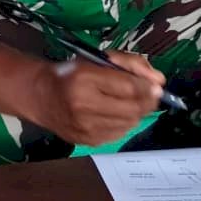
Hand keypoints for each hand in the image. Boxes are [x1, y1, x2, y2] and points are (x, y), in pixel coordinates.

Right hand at [31, 51, 164, 146]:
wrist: (41, 97)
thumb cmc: (70, 74)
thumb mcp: (96, 59)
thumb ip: (129, 64)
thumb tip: (160, 80)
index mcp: (83, 78)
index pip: (128, 86)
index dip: (147, 86)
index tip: (156, 85)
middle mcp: (83, 105)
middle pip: (132, 107)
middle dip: (147, 101)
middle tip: (150, 94)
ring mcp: (85, 126)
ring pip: (130, 122)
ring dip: (137, 112)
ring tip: (131, 102)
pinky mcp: (88, 140)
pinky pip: (120, 133)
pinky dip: (125, 123)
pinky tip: (117, 113)